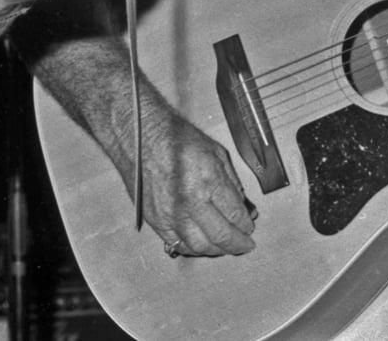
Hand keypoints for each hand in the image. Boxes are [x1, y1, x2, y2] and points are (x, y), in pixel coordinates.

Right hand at [134, 108, 256, 256]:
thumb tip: (242, 205)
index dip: (246, 224)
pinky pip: (178, 244)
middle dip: (238, 243)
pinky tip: (201, 244)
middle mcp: (189, 201)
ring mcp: (170, 213)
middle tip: (244, 244)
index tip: (248, 227)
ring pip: (200, 246)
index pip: (235, 215)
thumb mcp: (214, 151)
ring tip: (224, 247)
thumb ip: (230, 182)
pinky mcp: (155, 219)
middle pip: (221, 236)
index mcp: (208, 180)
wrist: (138, 137)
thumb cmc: (174, 138)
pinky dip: (193, 248)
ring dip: (216, 250)